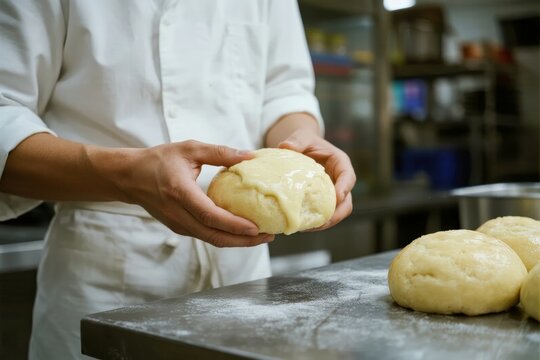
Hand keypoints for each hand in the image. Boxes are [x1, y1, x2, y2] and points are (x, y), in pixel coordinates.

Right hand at [118, 140, 273, 247]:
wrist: (129, 177)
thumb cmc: (159, 160)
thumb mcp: (189, 149)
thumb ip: (220, 152)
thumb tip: (250, 155)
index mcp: (180, 192)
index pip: (210, 216)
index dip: (234, 225)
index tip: (257, 227)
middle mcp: (178, 214)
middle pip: (214, 236)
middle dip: (243, 241)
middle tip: (268, 236)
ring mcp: (177, 224)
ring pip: (211, 240)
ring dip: (237, 242)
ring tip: (260, 236)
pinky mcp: (178, 227)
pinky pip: (205, 236)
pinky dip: (225, 236)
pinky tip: (241, 231)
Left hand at [278, 130, 355, 230]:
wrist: (301, 148)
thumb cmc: (304, 141)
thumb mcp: (302, 137)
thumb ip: (297, 140)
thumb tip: (285, 147)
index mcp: (340, 163)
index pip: (348, 177)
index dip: (345, 188)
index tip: (338, 197)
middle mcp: (340, 181)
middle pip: (347, 202)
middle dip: (337, 214)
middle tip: (323, 221)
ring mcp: (332, 193)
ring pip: (337, 213)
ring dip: (325, 223)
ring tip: (309, 228)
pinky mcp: (322, 202)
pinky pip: (323, 215)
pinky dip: (315, 222)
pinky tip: (301, 226)